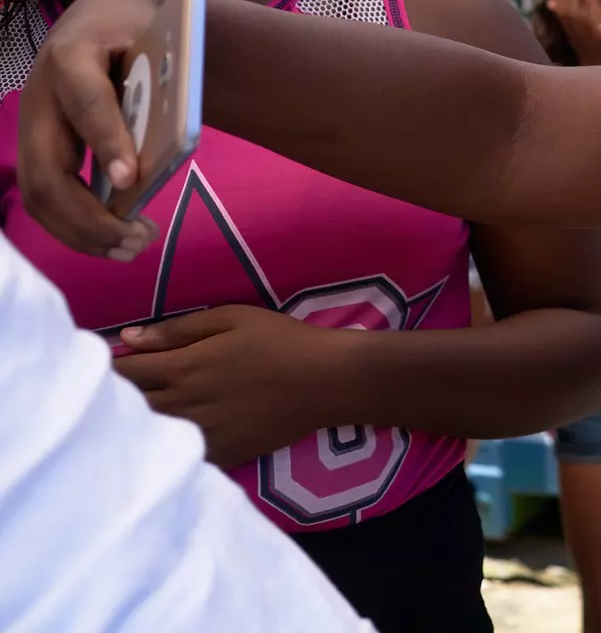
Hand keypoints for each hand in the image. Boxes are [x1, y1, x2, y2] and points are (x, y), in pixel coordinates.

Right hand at [16, 0, 171, 260]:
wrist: (99, 19)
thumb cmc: (138, 31)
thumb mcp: (156, 41)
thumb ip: (162, 86)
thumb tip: (173, 142)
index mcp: (72, 56)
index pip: (86, 103)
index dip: (106, 142)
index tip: (130, 179)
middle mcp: (40, 96)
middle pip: (47, 170)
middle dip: (89, 216)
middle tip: (139, 240)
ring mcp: (31, 126)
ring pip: (39, 193)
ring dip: (83, 232)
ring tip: (132, 248)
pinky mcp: (35, 147)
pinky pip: (45, 196)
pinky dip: (77, 226)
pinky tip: (115, 240)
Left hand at [114, 305, 340, 469]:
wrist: (325, 381)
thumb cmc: (281, 340)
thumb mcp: (233, 318)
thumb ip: (179, 329)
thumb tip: (128, 338)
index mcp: (185, 366)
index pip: (126, 370)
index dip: (109, 367)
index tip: (102, 364)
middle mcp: (185, 402)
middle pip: (130, 406)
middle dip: (114, 398)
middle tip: (109, 393)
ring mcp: (200, 432)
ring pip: (149, 433)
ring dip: (135, 425)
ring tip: (128, 420)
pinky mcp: (218, 454)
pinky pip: (177, 455)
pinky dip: (163, 448)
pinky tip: (162, 443)